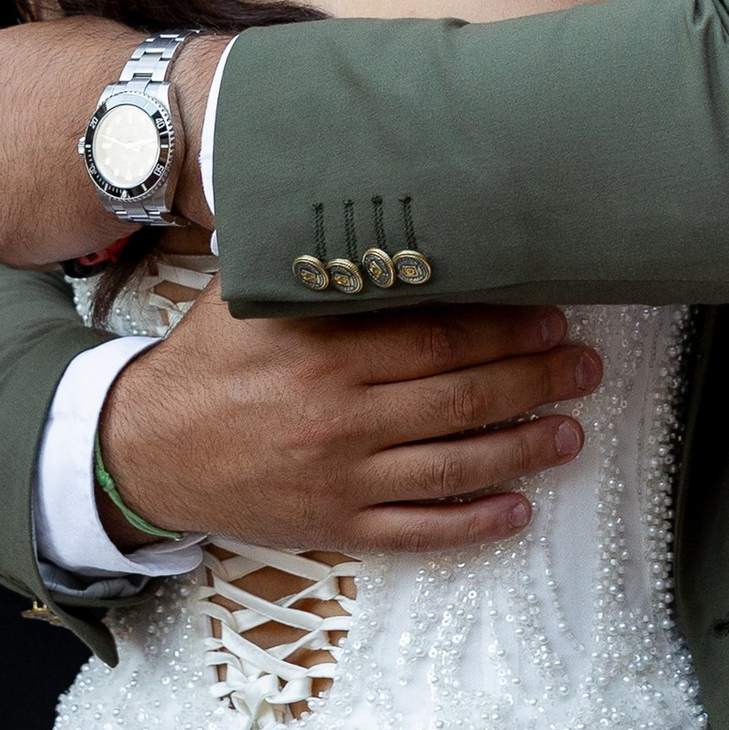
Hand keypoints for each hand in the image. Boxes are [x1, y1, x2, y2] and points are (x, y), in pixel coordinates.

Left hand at [0, 14, 201, 265]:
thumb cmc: (107, 71)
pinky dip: (42, 232)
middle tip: (42, 158)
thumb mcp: (49, 41)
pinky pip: (17, 240)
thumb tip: (29, 85)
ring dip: (17, 199)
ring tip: (68, 185)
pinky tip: (77, 210)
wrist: (144, 124)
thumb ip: (17, 71)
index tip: (3, 127)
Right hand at [97, 294, 600, 554]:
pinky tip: (516, 510)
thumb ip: (313, 265)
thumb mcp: (250, 301)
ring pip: (455, 464)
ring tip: (570, 432)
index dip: (506, 326)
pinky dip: (473, 523)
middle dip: (536, 380)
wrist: (145, 450)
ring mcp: (342, 476)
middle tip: (583, 366)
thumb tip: (369, 201)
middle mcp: (340, 415)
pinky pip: (418, 528)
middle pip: (462, 396)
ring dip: (524, 447)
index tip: (553, 312)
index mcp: (325, 352)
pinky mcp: (335, 524)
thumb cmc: (206, 365)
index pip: (439, 335)